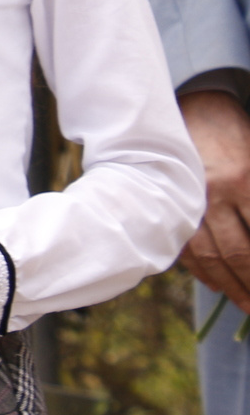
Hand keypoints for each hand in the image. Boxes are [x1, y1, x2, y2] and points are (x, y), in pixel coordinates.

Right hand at [180, 90, 249, 312]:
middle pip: (237, 254)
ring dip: (229, 285)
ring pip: (209, 256)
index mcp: (244, 181)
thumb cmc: (238, 136)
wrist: (193, 110)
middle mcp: (214, 195)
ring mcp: (188, 201)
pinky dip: (201, 270)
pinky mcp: (172, 204)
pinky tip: (215, 284)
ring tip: (245, 304)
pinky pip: (185, 246)